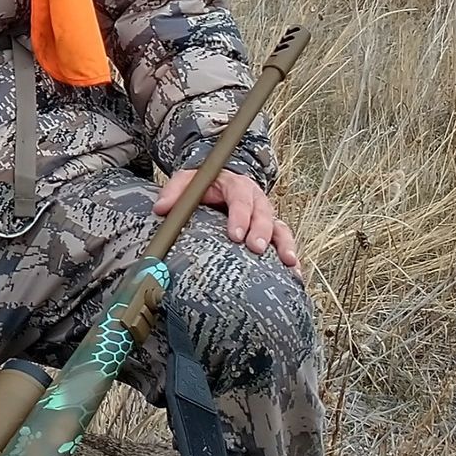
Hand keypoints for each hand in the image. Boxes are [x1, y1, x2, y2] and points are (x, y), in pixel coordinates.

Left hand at [153, 167, 300, 271]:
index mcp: (236, 185)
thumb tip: (160, 209)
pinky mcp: (271, 231)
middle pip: (264, 213)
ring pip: (280, 228)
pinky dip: (291, 257)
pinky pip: (284, 242)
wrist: (220, 183)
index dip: (240, 216)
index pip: (241, 198)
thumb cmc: (204, 185)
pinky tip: (295, 275)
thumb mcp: (187, 180)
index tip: (235, 235)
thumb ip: (174, 191)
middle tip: (255, 249)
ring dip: (285, 245)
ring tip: (288, 263)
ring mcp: (266, 216)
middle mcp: (256, 200)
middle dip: (261, 231)